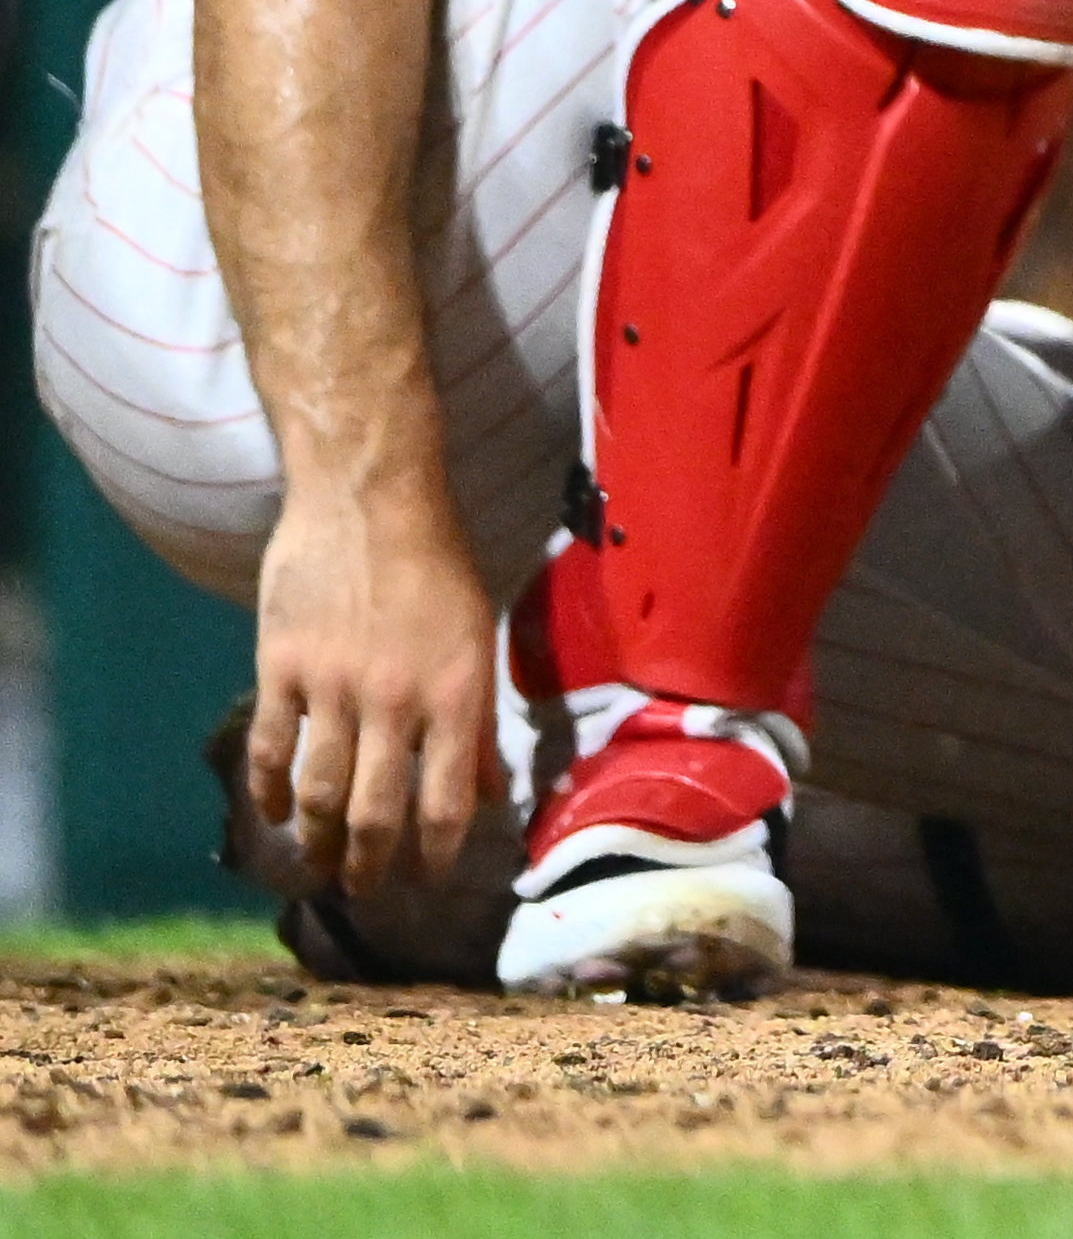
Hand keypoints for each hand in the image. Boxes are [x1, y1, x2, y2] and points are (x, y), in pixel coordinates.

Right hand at [247, 476, 510, 891]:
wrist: (370, 499)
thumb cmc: (437, 565)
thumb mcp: (479, 638)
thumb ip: (478, 720)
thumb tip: (486, 794)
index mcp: (456, 693)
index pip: (448, 800)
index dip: (437, 854)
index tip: (428, 882)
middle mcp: (396, 700)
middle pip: (376, 812)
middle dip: (370, 865)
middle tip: (363, 890)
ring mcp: (334, 687)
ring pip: (319, 793)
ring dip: (315, 841)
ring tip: (317, 868)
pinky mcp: (283, 669)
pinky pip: (272, 749)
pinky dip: (269, 793)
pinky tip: (271, 815)